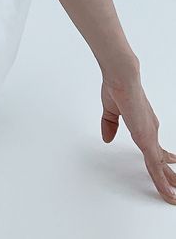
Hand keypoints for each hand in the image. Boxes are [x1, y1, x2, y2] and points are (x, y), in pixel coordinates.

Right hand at [101, 76, 175, 203]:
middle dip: (170, 176)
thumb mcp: (110, 110)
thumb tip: (107, 139)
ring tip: (174, 198)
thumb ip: (109, 125)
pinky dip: (162, 183)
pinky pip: (155, 168)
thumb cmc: (116, 88)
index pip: (157, 146)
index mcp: (145, 124)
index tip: (172, 163)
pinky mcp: (146, 141)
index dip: (165, 158)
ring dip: (168, 184)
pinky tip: (168, 193)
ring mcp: (150, 138)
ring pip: (161, 169)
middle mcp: (151, 132)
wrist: (121, 79)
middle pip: (162, 161)